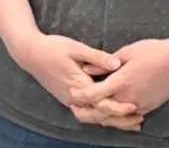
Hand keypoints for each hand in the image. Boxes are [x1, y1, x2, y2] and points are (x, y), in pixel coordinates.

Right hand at [7, 33, 140, 130]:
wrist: (30, 53)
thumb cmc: (53, 47)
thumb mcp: (76, 48)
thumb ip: (97, 57)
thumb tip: (117, 63)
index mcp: (77, 85)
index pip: (101, 102)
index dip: (118, 106)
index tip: (134, 106)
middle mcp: (73, 98)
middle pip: (98, 115)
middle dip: (119, 120)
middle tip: (138, 120)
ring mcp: (69, 101)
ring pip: (92, 118)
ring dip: (110, 121)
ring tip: (129, 122)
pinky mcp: (68, 99)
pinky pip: (86, 113)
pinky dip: (100, 116)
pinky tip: (111, 115)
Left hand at [68, 37, 168, 117]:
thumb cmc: (154, 51)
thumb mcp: (128, 52)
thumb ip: (105, 63)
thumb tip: (87, 68)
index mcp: (122, 81)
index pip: (95, 94)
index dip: (81, 95)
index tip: (72, 92)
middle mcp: (129, 97)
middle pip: (102, 111)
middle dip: (86, 110)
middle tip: (76, 108)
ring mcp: (139, 105)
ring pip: (114, 118)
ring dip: (101, 116)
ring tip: (90, 111)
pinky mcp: (148, 108)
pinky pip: (128, 118)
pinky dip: (117, 117)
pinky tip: (111, 114)